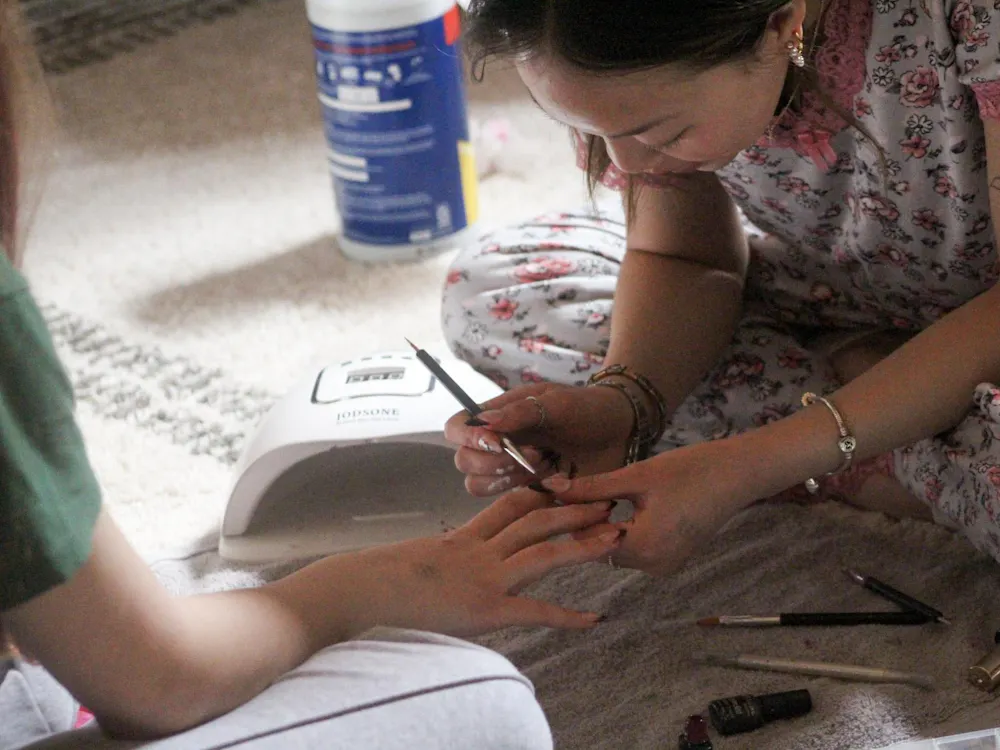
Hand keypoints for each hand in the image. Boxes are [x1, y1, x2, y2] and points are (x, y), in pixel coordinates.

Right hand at [340, 488, 623, 636]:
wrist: (359, 591)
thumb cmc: (377, 580)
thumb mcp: (418, 560)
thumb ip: (443, 557)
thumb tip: (447, 563)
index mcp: (464, 537)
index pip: (511, 505)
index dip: (543, 493)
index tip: (569, 485)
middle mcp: (480, 551)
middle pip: (536, 519)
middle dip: (574, 508)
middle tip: (609, 499)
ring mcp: (485, 577)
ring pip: (543, 552)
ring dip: (583, 545)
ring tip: (617, 537)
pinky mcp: (485, 608)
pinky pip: (535, 610)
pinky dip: (568, 615)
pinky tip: (595, 617)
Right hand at [444, 383, 633, 496]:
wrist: (620, 433)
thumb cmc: (587, 408)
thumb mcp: (557, 403)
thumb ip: (521, 413)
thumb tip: (484, 422)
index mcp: (496, 417)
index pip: (457, 428)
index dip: (467, 437)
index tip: (497, 441)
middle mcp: (496, 445)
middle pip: (464, 462)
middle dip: (494, 462)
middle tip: (535, 454)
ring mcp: (509, 471)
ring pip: (479, 486)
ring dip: (509, 479)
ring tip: (547, 465)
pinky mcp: (528, 494)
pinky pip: (508, 505)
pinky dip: (529, 496)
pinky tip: (558, 482)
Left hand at [540, 441, 751, 575]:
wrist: (738, 474)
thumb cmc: (690, 469)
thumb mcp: (636, 476)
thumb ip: (592, 487)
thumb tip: (551, 488)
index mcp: (644, 547)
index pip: (588, 541)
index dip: (571, 516)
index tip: (553, 494)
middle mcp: (654, 565)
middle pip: (601, 547)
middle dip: (586, 520)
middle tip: (569, 490)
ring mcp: (665, 565)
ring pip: (616, 548)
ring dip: (604, 524)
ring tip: (593, 494)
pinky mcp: (672, 558)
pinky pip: (635, 547)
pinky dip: (623, 528)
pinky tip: (619, 504)